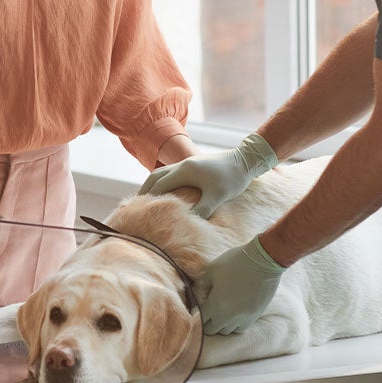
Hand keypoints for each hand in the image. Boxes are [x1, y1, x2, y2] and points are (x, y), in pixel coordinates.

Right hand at [138, 134, 277, 218]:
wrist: (246, 160)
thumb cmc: (233, 178)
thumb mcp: (218, 196)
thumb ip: (203, 209)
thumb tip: (188, 222)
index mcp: (185, 171)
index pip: (159, 185)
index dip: (148, 198)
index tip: (139, 210)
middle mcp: (182, 165)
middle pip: (155, 177)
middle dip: (145, 190)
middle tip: (135, 205)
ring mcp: (187, 163)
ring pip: (162, 173)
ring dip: (152, 185)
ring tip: (146, 199)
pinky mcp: (193, 165)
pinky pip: (170, 172)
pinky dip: (162, 182)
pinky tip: (164, 191)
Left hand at [199, 235, 285, 334]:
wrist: (263, 260)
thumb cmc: (235, 262)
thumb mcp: (211, 270)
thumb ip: (201, 285)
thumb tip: (195, 295)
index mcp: (216, 305)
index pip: (200, 320)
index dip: (196, 316)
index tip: (196, 310)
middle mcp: (229, 316)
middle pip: (213, 330)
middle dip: (207, 323)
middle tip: (206, 312)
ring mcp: (244, 317)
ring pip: (227, 331)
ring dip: (221, 324)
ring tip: (220, 313)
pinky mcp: (255, 315)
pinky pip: (241, 327)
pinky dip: (235, 324)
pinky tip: (233, 313)